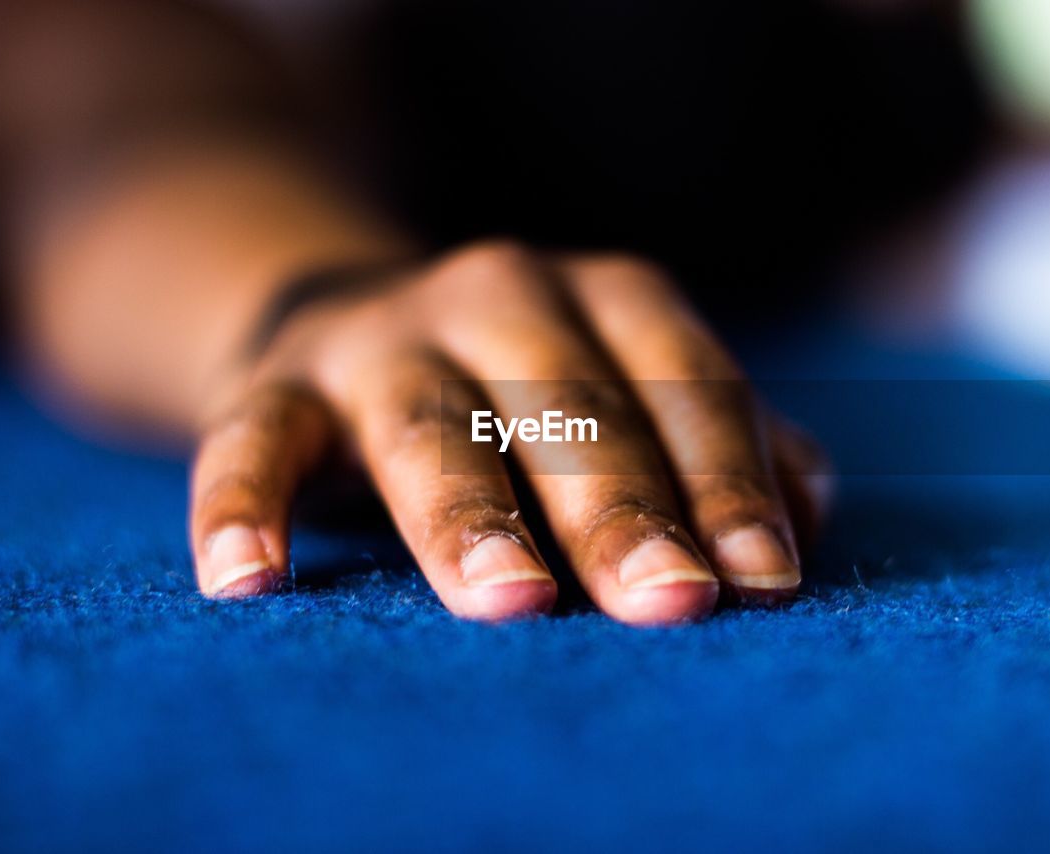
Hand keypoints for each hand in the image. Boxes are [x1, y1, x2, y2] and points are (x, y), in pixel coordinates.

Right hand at [190, 241, 829, 623]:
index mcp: (608, 299)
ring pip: (429, 425)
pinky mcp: (277, 384)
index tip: (761, 582)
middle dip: (621, 506)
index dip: (726, 480)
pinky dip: (242, 505)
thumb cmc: (535, 387)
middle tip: (669, 601)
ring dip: (470, 516)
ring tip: (509, 600)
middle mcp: (501, 295)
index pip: (685, 384)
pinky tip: (248, 581)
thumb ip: (719, 443)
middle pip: (568, 405)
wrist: (361, 323)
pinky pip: (254, 442)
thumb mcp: (632, 388)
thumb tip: (806, 517)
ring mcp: (383, 338)